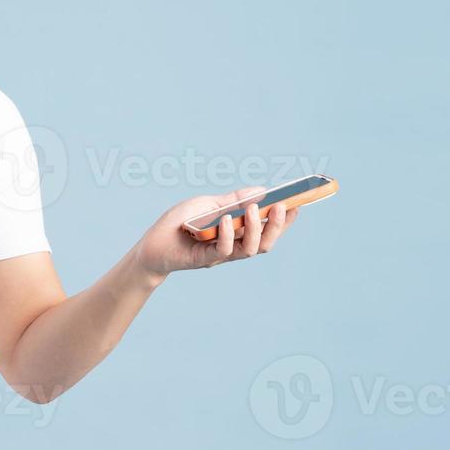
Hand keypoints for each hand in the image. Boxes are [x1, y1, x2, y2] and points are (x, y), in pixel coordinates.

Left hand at [132, 186, 300, 278]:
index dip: (284, 221)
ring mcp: (221, 255)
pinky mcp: (205, 260)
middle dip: (277, 226)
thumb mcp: (206, 204)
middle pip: (265, 243)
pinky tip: (226, 220)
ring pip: (250, 250)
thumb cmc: (179, 222)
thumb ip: (232, 200)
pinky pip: (223, 251)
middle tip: (282, 207)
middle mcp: (234, 246)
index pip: (267, 229)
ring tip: (252, 210)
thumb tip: (260, 190)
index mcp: (237, 233)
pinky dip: (228, 234)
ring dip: (255, 229)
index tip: (298, 204)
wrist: (152, 243)